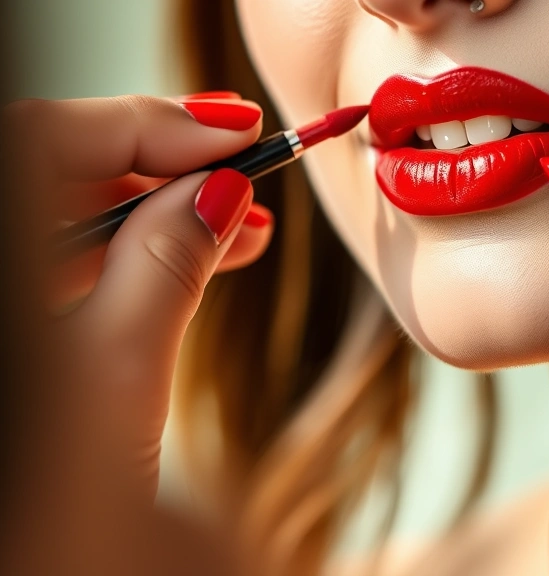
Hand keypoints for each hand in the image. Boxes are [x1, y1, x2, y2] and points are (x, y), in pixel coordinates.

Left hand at [3, 94, 273, 496]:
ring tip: (245, 224)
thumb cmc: (55, 506)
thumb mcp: (117, 377)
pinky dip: (145, 248)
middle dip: (165, 162)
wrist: (45, 561)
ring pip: (76, 208)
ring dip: (164, 206)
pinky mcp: (37, 323)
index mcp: (0, 262)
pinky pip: (80, 257)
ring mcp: (18, 294)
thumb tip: (215, 193)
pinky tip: (205, 254)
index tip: (239, 134)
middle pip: (64, 164)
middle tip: (249, 171)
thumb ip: (165, 267)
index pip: (56, 139)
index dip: (155, 124)